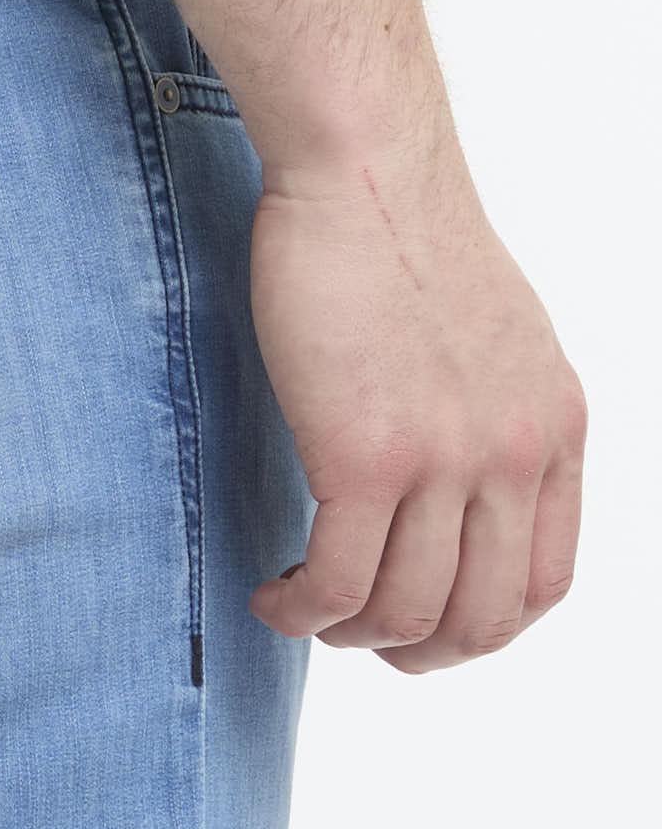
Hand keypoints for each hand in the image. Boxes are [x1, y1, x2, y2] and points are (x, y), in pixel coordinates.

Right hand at [247, 154, 584, 671]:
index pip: (545, 582)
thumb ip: (497, 421)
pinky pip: (336, 580)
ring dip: (346, 634)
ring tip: (301, 608)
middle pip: (481, 619)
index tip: (424, 623)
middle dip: (416, 654)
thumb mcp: (498, 343)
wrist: (365, 174)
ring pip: (405, 611)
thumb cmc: (405, 238)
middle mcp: (515, 456)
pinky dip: (300, 609)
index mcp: (555, 432)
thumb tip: (462, 488)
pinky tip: (274, 593)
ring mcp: (445, 461)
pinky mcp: (365, 455)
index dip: (481, 628)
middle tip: (361, 641)